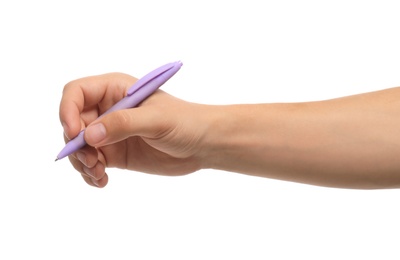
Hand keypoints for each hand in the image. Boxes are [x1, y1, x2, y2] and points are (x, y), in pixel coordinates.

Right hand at [59, 73, 208, 187]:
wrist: (203, 144)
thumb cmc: (185, 122)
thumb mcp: (156, 120)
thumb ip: (123, 123)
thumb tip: (88, 135)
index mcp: (115, 90)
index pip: (76, 93)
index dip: (67, 110)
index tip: (74, 133)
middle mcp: (108, 109)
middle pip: (73, 122)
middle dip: (75, 144)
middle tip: (92, 161)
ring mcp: (110, 132)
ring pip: (79, 146)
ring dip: (81, 162)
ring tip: (98, 173)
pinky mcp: (115, 153)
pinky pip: (92, 162)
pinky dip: (90, 173)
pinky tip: (102, 181)